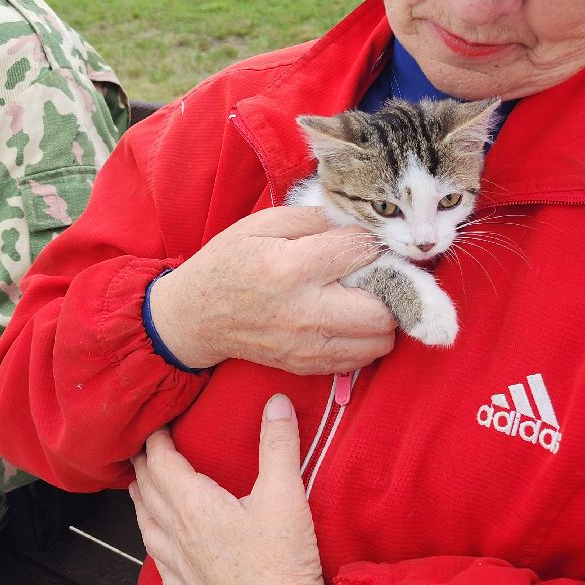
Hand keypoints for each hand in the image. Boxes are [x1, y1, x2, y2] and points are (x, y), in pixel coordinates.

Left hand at [131, 395, 327, 584]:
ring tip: (138, 488)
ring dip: (140, 503)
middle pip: (148, 492)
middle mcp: (179, 536)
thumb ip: (278, 443)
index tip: (156, 423)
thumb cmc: (282, 563)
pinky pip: (160, 566)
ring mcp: (182, 568)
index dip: (155, 440)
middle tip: (142, 448)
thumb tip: (276, 401)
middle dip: (143, 466)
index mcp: (194, 506)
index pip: (161, 464)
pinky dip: (153, 546)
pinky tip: (158, 548)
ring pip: (147, 528)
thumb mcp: (285, 494)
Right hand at [149, 206, 395, 372]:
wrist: (196, 317)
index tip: (365, 239)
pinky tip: (348, 319)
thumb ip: (314, 218)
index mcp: (292, 268)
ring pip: (381, 340)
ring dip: (382, 316)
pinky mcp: (308, 366)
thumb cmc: (229, 262)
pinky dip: (365, 339)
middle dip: (388, 286)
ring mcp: (308, 346)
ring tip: (363, 297)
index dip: (371, 240)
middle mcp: (306, 312)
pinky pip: (361, 360)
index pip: (360, 252)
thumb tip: (356, 223)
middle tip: (375, 273)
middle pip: (383, 309)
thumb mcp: (262, 224)